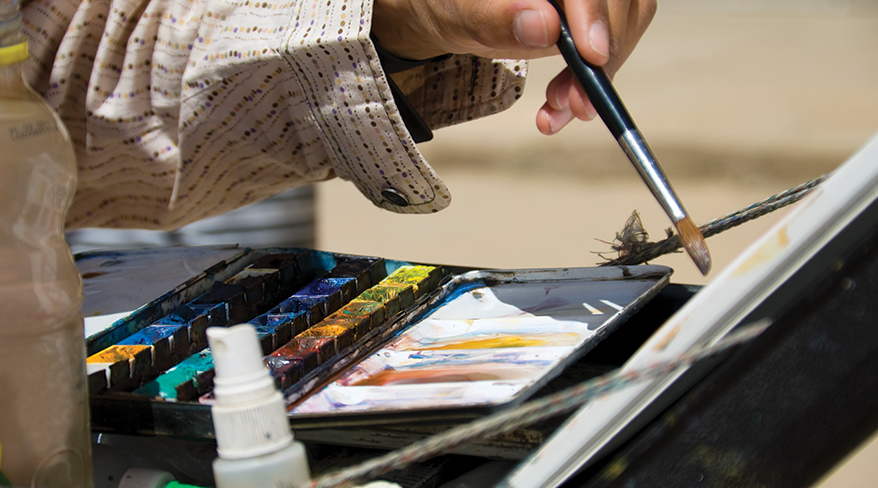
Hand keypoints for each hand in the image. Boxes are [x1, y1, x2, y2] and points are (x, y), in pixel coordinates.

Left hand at [371, 0, 656, 134]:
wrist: (443, 14)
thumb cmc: (447, 4)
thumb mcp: (457, 12)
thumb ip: (495, 17)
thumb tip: (543, 25)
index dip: (595, 14)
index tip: (591, 56)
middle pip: (621, 3)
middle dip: (604, 55)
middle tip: (575, 103)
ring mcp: (583, 0)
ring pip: (622, 26)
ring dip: (598, 77)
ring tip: (558, 109)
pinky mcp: (586, 19)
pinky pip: (607, 46)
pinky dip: (587, 85)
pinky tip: (557, 110)